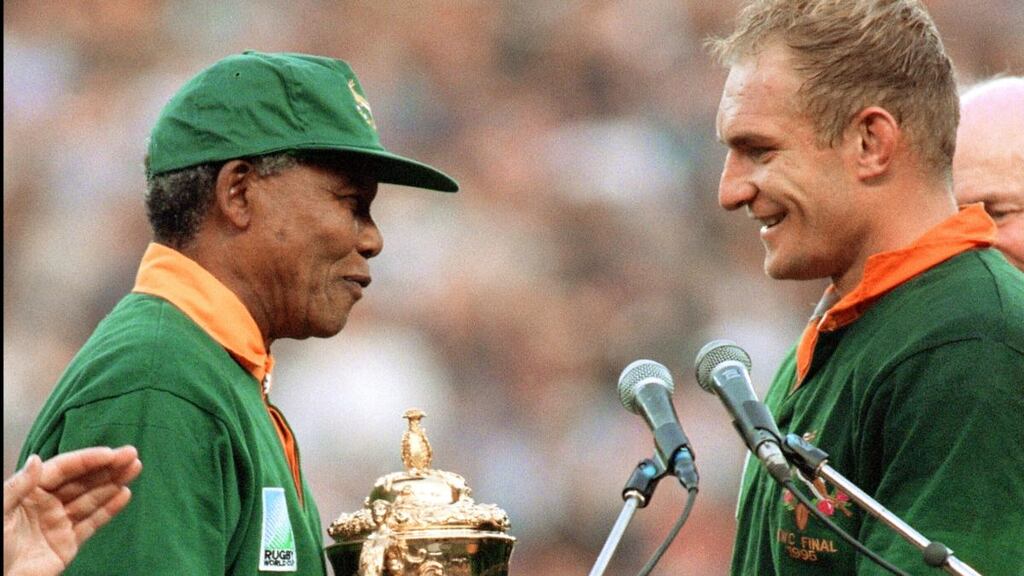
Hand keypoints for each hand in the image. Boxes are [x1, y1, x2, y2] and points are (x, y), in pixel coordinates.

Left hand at [4, 446, 142, 575]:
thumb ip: (17, 486)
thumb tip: (37, 459)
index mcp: (29, 492)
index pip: (63, 469)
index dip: (87, 460)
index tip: (111, 453)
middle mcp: (46, 504)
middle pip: (81, 481)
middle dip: (107, 468)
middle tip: (132, 454)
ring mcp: (59, 524)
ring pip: (90, 499)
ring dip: (113, 483)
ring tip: (135, 469)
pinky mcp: (68, 544)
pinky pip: (91, 523)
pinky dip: (109, 509)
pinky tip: (124, 495)